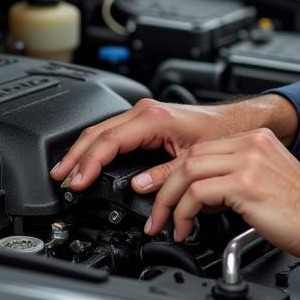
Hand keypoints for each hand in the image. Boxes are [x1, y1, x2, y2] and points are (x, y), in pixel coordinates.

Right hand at [49, 95, 293, 191]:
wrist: (241, 122)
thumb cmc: (224, 134)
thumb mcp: (194, 159)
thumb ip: (165, 174)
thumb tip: (139, 187)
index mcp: (154, 118)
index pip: (109, 141)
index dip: (89, 164)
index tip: (77, 183)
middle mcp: (146, 112)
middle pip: (97, 133)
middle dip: (75, 157)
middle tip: (59, 179)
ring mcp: (145, 115)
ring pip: (102, 130)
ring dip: (83, 152)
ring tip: (68, 172)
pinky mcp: (148, 121)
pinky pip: (114, 132)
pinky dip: (98, 147)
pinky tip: (90, 161)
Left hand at [144, 128, 299, 258]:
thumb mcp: (263, 185)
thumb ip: (233, 182)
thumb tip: (198, 199)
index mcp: (255, 140)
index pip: (201, 149)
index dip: (174, 174)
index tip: (162, 195)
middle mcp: (250, 144)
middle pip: (189, 157)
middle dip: (163, 187)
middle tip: (156, 214)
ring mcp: (248, 162)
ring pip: (188, 172)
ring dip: (168, 202)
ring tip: (166, 224)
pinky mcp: (246, 184)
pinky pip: (198, 193)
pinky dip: (184, 212)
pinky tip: (186, 229)